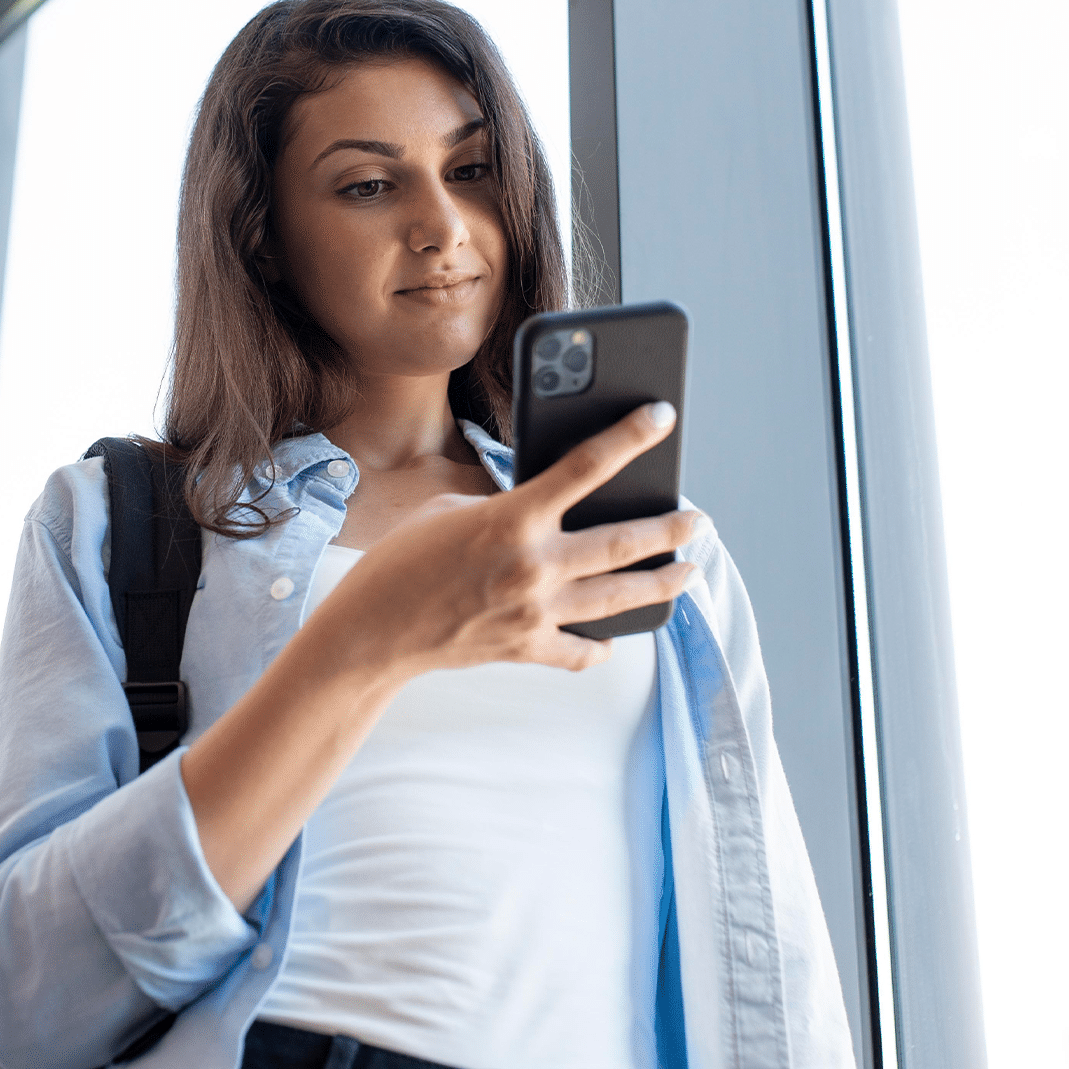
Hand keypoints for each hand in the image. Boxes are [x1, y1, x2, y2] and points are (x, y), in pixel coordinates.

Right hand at [312, 401, 700, 674]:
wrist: (371, 633)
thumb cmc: (399, 562)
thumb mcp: (446, 512)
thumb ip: (502, 506)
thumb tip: (541, 509)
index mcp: (511, 519)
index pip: (586, 467)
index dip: (630, 437)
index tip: (663, 417)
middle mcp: (532, 566)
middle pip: (623, 542)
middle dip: (670, 527)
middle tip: (697, 518)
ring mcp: (534, 612)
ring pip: (619, 597)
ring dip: (662, 583)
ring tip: (689, 571)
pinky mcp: (526, 648)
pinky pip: (581, 651)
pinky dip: (600, 644)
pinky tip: (613, 637)